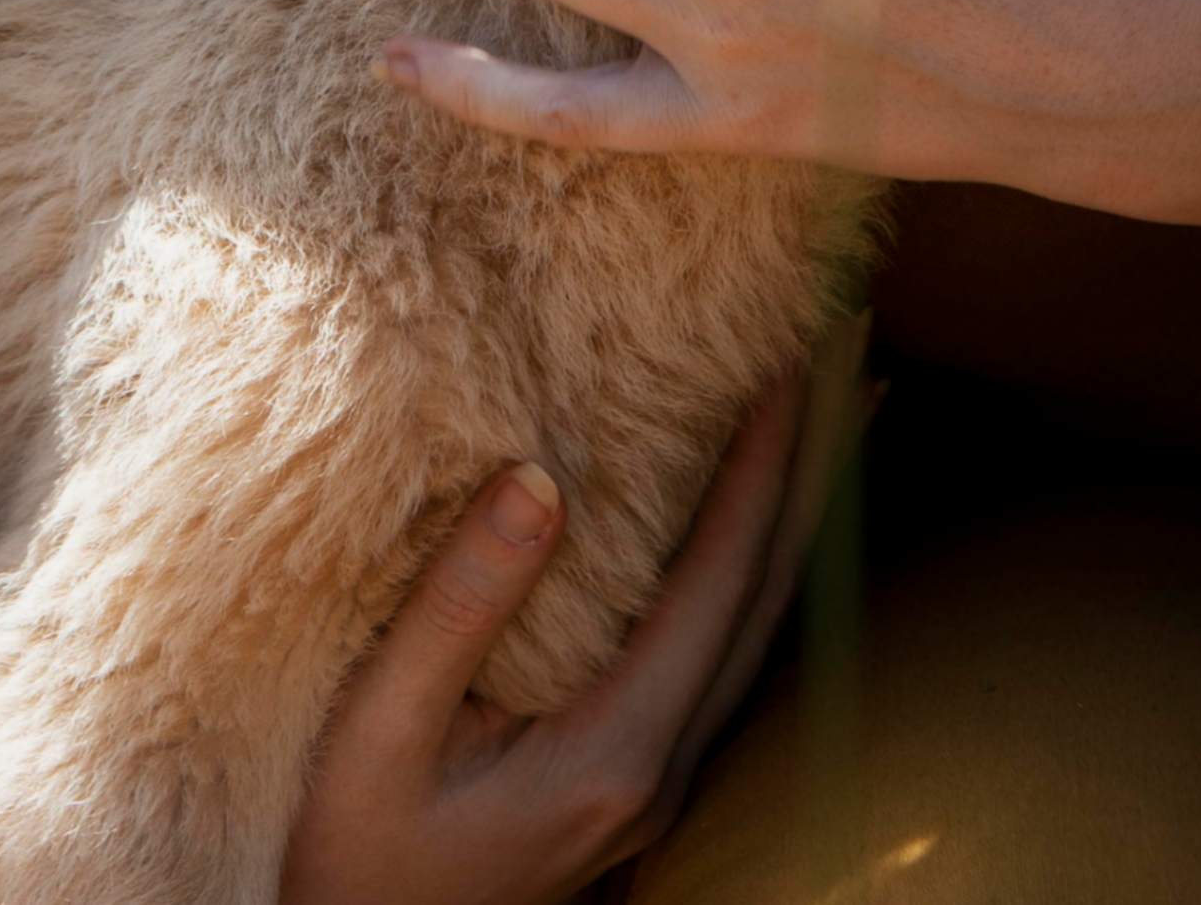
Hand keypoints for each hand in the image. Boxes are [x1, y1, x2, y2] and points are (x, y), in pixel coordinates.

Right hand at [279, 353, 836, 904]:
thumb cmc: (344, 854)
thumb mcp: (377, 733)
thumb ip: (459, 608)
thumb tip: (540, 477)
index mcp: (617, 754)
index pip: (719, 578)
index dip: (766, 461)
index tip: (796, 355)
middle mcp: (662, 771)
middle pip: (768, 593)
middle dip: (815, 466)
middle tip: (856, 345)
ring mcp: (656, 783)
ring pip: (756, 624)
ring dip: (796, 511)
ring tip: (837, 411)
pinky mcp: (631, 779)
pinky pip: (720, 648)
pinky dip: (751, 562)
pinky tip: (746, 521)